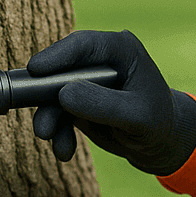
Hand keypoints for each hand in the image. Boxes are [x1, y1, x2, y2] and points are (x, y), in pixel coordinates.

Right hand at [27, 29, 195, 174]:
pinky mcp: (77, 102)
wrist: (160, 145)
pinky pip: (57, 114)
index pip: (84, 45)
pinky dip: (58, 133)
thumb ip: (103, 105)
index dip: (57, 54)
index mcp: (121, 50)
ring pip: (53, 94)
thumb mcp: (137, 116)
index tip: (35, 69)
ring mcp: (86, 82)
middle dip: (46, 96)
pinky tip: (65, 151)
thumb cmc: (158, 123)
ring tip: (50, 139)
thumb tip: (63, 95)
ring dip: (49, 119)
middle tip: (40, 121)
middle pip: (61, 69)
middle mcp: (100, 61)